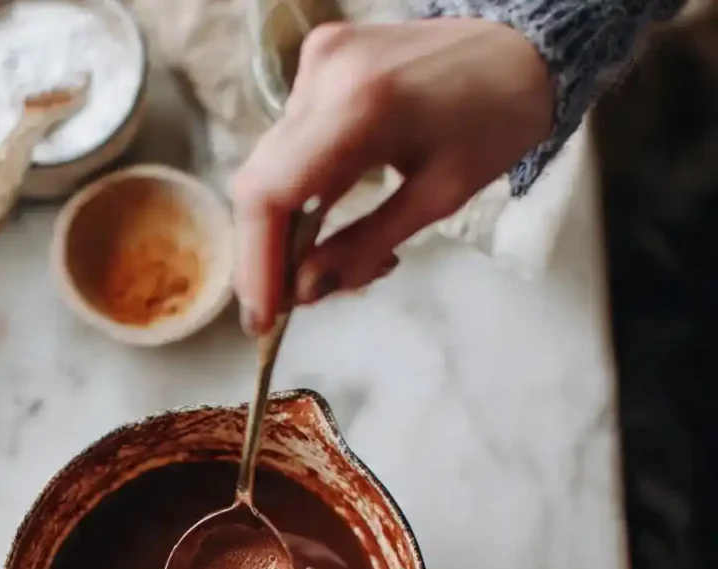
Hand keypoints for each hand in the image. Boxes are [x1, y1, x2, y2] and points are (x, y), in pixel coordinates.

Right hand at [233, 18, 554, 330]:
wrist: (518, 46)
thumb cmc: (494, 122)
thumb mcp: (436, 198)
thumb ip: (362, 246)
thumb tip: (303, 294)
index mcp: (359, 108)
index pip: (271, 192)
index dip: (256, 261)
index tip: (261, 316)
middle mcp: (322, 77)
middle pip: (260, 182)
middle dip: (267, 252)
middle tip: (286, 303)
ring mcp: (315, 64)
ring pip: (270, 167)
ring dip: (284, 227)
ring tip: (315, 268)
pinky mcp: (317, 63)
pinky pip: (288, 144)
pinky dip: (299, 192)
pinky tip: (321, 222)